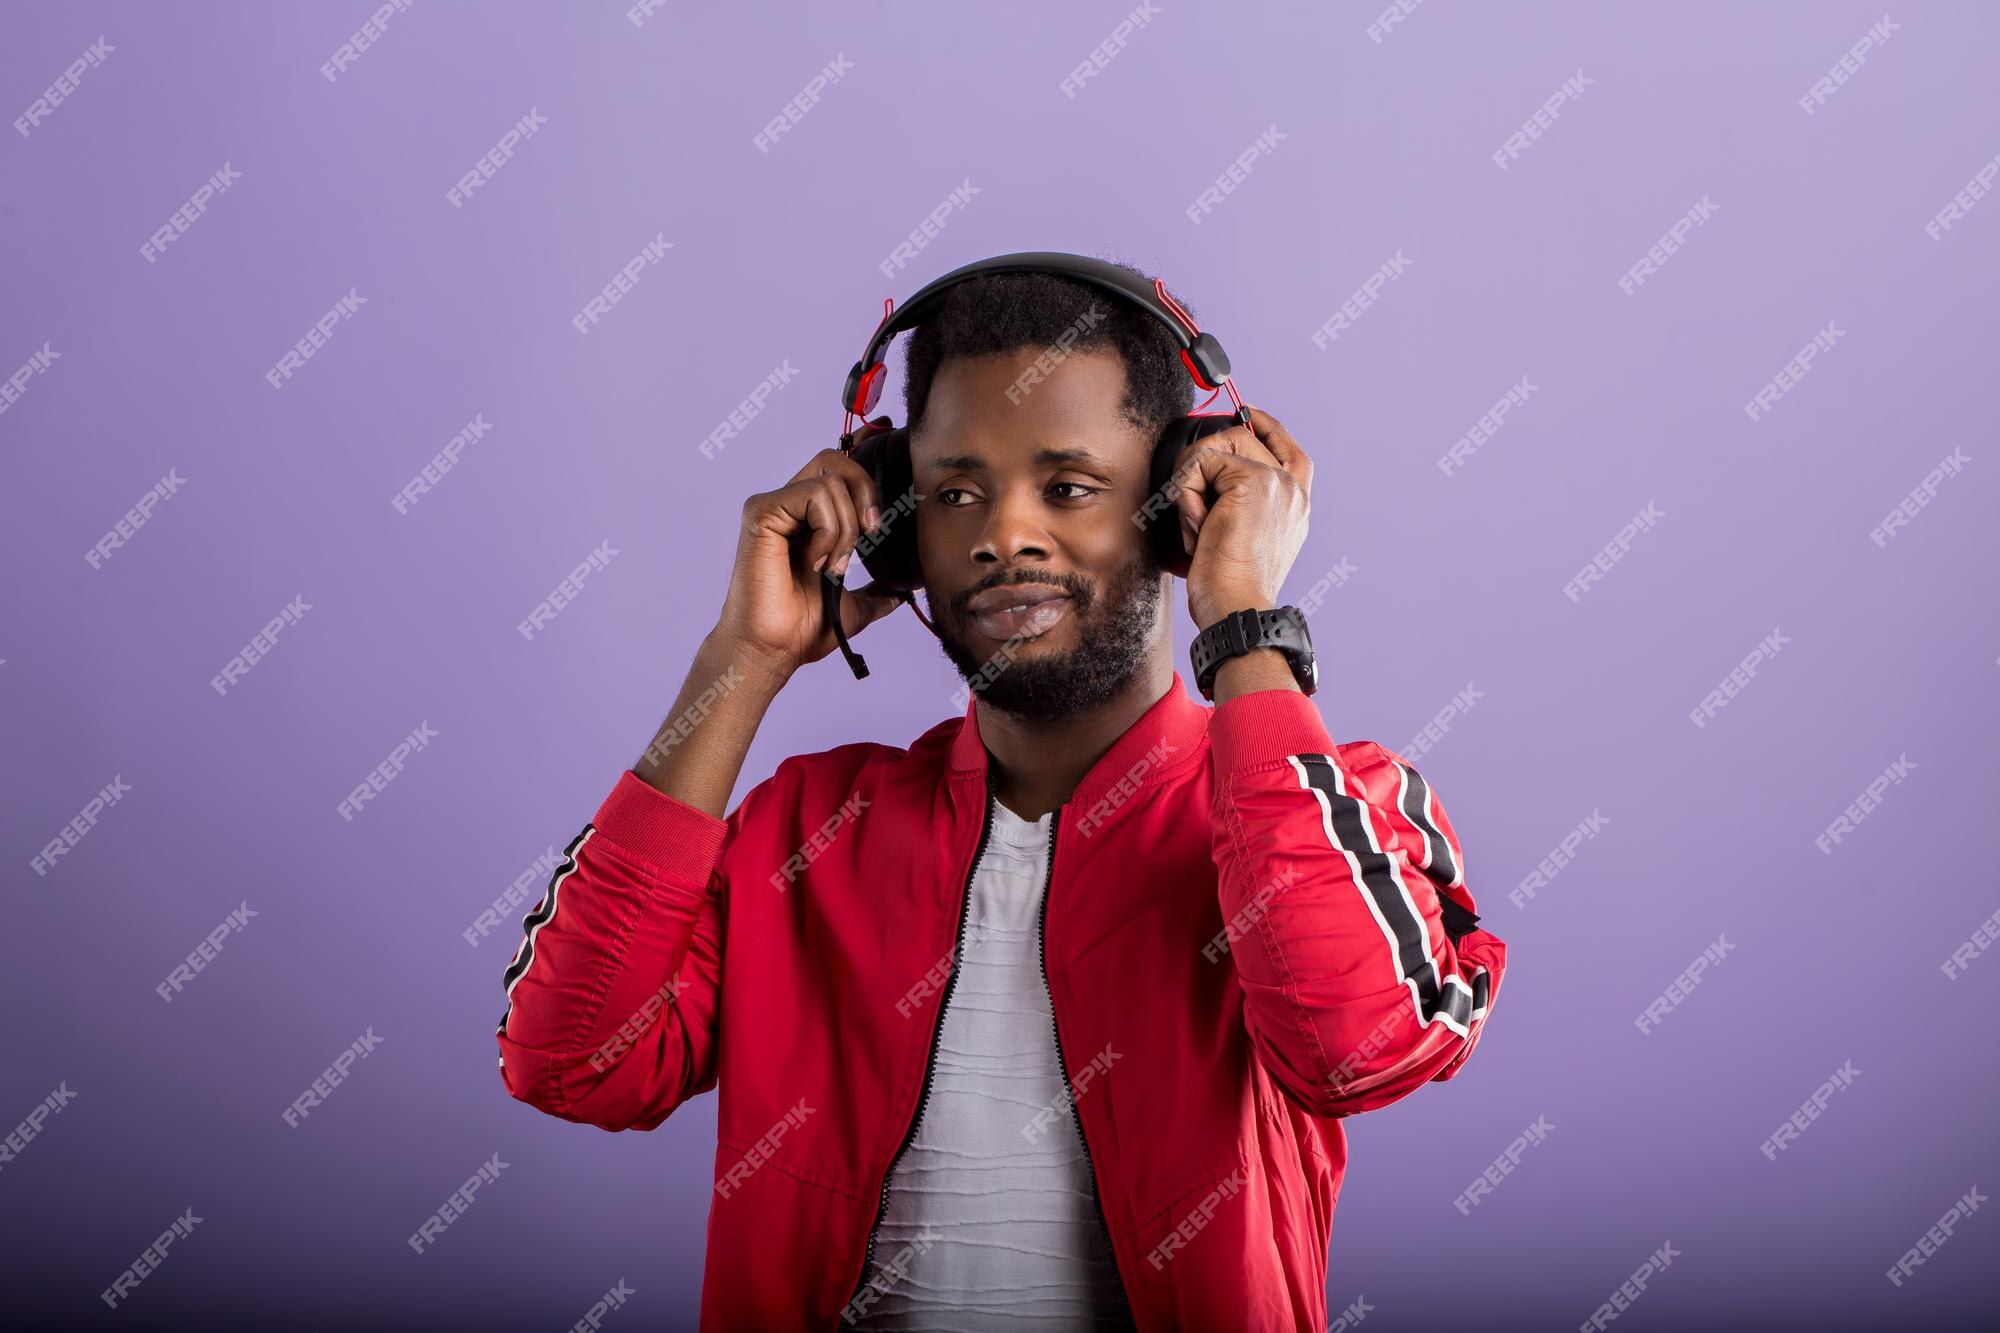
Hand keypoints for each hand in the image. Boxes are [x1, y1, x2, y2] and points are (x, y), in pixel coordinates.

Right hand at [713, 419, 906, 672]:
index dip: (868, 484)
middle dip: (865, 494)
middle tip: (869, 535)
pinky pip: (814, 496)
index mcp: (807, 519)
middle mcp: (788, 505)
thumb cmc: (800, 630)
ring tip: (832, 567)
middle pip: (837, 461)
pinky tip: (814, 561)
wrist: (774, 649)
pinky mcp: (762, 511)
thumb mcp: (854, 607)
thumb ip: (877, 593)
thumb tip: (903, 592)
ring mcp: (773, 505)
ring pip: (832, 482)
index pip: (841, 472)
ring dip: (846, 529)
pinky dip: (828, 532)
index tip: (878, 528)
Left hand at [1168, 405, 1312, 630]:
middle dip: (1204, 460)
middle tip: (1189, 500)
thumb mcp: (1241, 540)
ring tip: (1197, 522)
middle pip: (1244, 437)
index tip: (1245, 413)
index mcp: (1297, 506)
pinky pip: (1201, 461)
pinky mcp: (1252, 481)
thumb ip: (1242, 506)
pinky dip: (1186, 490)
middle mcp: (1293, 490)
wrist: (1237, 607)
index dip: (1266, 426)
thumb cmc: (1231, 588)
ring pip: (1219, 445)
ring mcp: (1276, 481)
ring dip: (1192, 480)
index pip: (1289, 450)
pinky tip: (1196, 524)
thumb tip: (1209, 479)